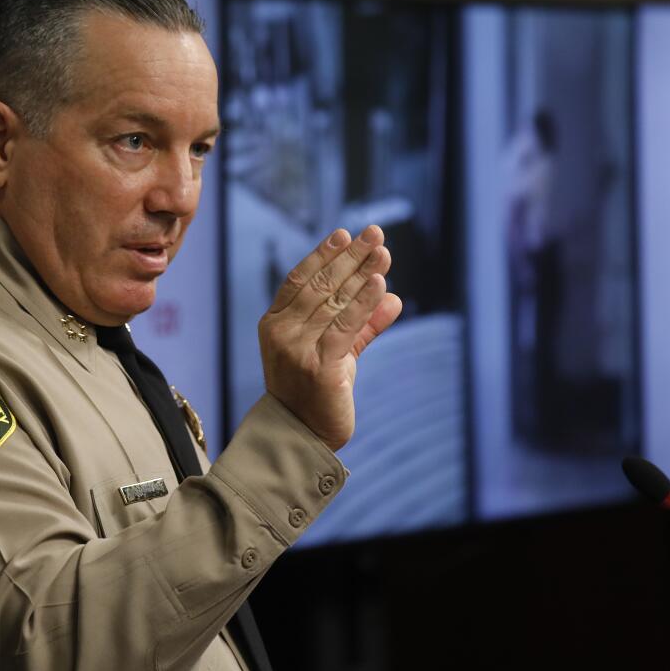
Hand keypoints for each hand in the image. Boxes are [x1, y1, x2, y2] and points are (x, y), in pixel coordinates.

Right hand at [258, 226, 402, 450]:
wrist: (303, 437)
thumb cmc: (316, 392)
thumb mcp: (336, 352)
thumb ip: (362, 324)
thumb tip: (394, 296)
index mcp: (275, 324)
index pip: (299, 279)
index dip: (322, 255)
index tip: (345, 235)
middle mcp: (282, 333)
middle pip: (320, 285)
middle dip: (350, 256)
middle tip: (374, 232)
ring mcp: (298, 351)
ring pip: (334, 302)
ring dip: (361, 272)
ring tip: (382, 250)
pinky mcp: (320, 368)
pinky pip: (345, 327)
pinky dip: (364, 303)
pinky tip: (380, 284)